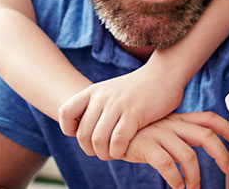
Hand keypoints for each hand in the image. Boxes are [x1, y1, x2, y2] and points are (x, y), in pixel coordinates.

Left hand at [58, 69, 183, 160]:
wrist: (163, 75)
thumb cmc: (138, 89)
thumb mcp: (111, 92)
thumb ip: (96, 108)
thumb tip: (84, 132)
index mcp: (93, 92)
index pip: (65, 112)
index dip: (69, 129)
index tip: (83, 135)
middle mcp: (102, 97)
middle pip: (83, 134)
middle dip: (90, 150)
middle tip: (102, 152)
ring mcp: (117, 105)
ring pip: (98, 139)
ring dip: (104, 153)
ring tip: (113, 153)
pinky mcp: (134, 113)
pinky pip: (118, 140)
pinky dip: (118, 151)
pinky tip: (124, 150)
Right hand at [121, 112, 228, 188]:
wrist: (109, 129)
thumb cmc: (142, 132)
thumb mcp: (165, 127)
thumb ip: (184, 132)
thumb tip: (208, 142)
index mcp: (180, 118)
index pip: (209, 118)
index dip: (226, 128)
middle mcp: (172, 124)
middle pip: (205, 136)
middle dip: (221, 153)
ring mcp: (160, 134)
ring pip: (187, 155)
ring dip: (195, 175)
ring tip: (194, 188)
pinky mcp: (146, 146)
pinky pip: (166, 165)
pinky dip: (175, 178)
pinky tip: (177, 186)